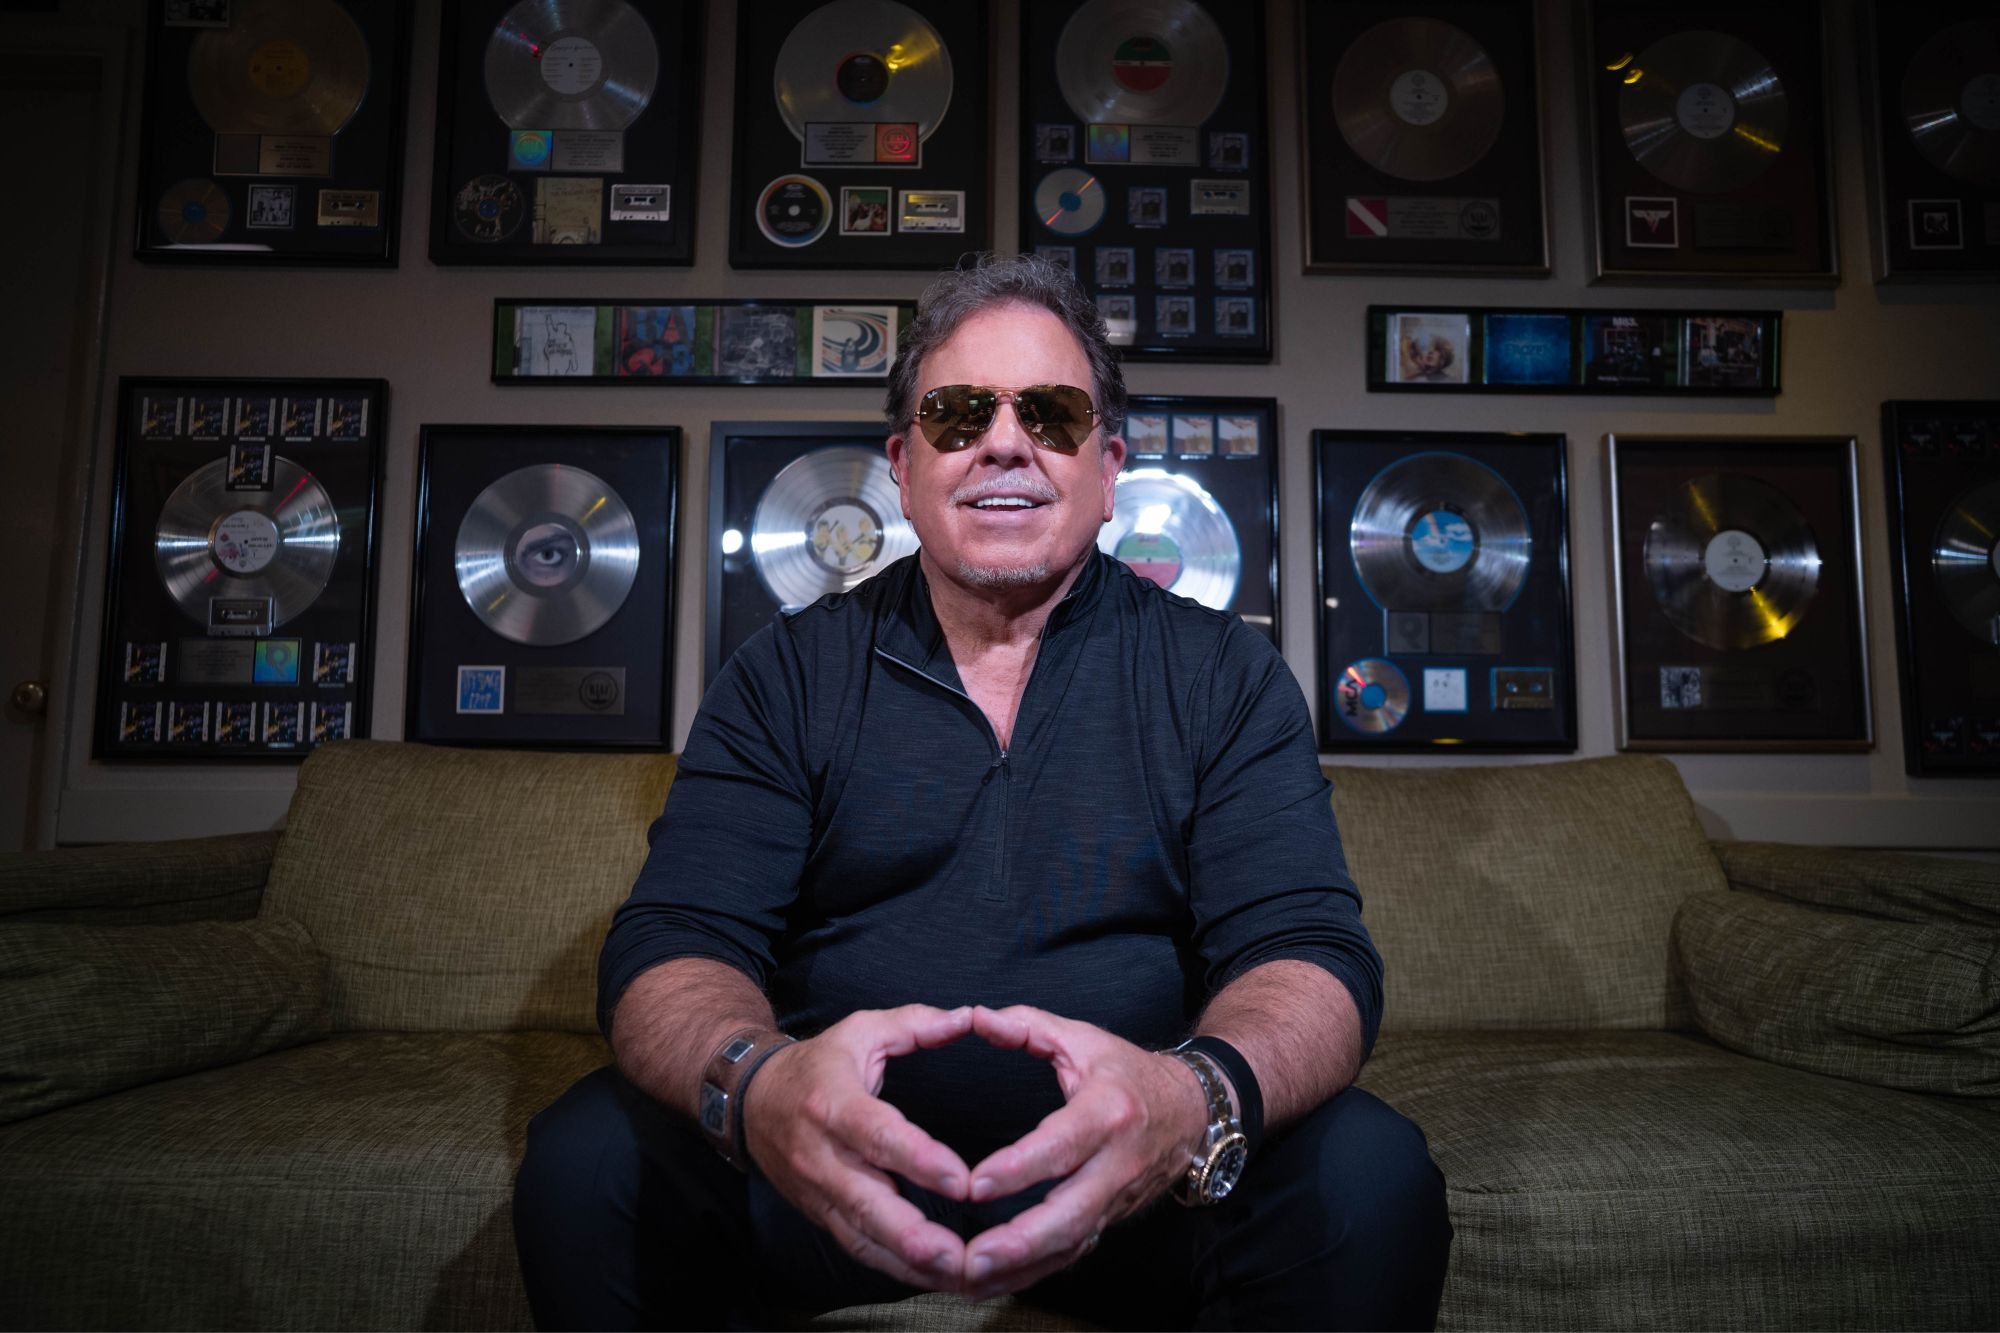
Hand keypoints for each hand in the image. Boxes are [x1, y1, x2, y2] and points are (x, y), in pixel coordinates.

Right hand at [741, 1004, 975, 1289]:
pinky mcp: (820, 1214)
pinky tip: (934, 1277)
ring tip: (956, 1275)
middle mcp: (822, 1155)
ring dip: (908, 1262)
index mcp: (834, 1104)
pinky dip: (894, 1268)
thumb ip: (915, 1024)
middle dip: (911, 1233)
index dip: (918, 1160)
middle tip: (956, 1254)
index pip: (877, 1136)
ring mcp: (818, 1191)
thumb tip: (966, 1018)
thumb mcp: (860, 1031)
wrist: (748, 1099)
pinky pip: (857, 1248)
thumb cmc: (817, 1065)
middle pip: (865, 1202)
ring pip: (861, 1237)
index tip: (962, 1181)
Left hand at [955, 1004, 1207, 1299]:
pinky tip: (999, 1281)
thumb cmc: (1127, 1073)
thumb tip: (976, 1017)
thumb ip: (1026, 1026)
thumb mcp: (1083, 1038)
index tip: (975, 1185)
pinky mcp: (1112, 1218)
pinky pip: (1075, 1251)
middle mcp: (1117, 1162)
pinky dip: (1037, 1271)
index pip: (1062, 1146)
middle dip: (1022, 1240)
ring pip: (1074, 1242)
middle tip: (975, 1255)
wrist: (1193, 1110)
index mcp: (1107, 1111)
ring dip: (1025, 1266)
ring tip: (975, 1276)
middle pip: (1071, 1212)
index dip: (1020, 1169)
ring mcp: (1118, 1197)